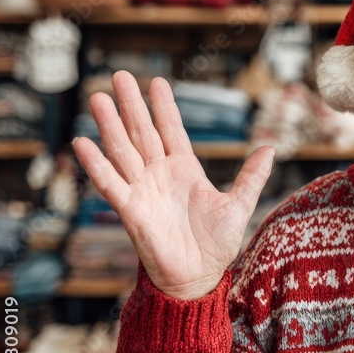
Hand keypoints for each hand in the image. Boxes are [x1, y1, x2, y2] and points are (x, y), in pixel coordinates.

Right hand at [72, 71, 273, 299]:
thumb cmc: (217, 244)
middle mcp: (160, 175)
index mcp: (185, 170)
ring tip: (99, 98)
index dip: (164, 107)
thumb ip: (251, 176)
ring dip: (110, 126)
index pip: (172, 131)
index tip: (156, 82)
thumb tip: (270, 148)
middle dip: (132, 105)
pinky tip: (83, 142)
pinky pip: (111, 184)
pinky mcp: (131, 211)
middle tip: (120, 74)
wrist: (200, 277)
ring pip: (123, 151)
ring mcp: (143, 190)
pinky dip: (97, 165)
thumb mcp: (239, 205)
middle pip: (143, 133)